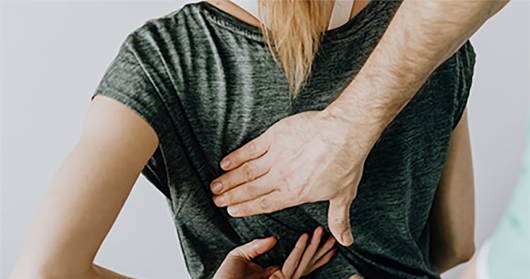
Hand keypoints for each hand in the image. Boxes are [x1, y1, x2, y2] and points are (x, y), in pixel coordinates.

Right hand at [211, 110, 370, 245]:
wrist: (344, 133)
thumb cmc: (345, 163)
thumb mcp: (343, 195)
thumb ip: (338, 219)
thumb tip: (345, 240)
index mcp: (294, 194)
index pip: (264, 204)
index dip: (245, 208)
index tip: (231, 210)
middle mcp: (281, 178)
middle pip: (250, 190)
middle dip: (230, 196)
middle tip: (216, 200)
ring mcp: (275, 157)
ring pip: (246, 172)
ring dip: (228, 179)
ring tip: (215, 185)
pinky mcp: (274, 137)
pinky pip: (250, 149)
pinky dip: (236, 157)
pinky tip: (225, 162)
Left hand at [213, 226, 337, 278]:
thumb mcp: (239, 257)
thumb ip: (257, 246)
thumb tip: (274, 238)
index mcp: (273, 273)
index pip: (297, 260)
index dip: (311, 249)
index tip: (321, 237)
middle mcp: (280, 278)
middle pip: (306, 263)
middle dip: (321, 250)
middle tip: (334, 236)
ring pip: (302, 263)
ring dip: (314, 247)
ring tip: (323, 232)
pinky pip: (291, 264)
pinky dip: (299, 250)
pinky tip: (305, 237)